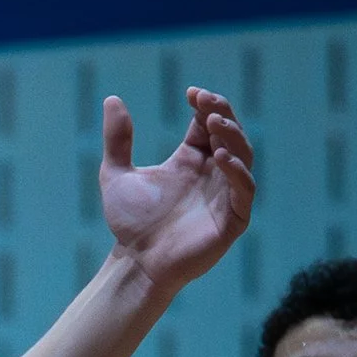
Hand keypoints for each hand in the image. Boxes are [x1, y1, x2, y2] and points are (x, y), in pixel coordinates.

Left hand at [97, 87, 254, 293]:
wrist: (135, 263)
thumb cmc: (130, 223)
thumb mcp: (116, 175)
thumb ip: (117, 140)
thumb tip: (111, 99)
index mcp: (192, 159)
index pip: (209, 122)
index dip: (206, 105)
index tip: (191, 93)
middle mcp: (213, 173)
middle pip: (230, 133)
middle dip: (221, 114)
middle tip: (206, 103)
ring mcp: (225, 195)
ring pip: (242, 156)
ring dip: (231, 137)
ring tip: (214, 123)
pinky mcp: (233, 219)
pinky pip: (245, 190)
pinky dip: (236, 172)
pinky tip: (220, 157)